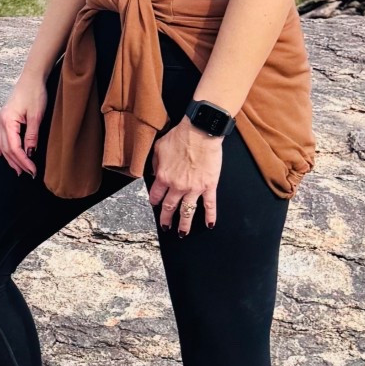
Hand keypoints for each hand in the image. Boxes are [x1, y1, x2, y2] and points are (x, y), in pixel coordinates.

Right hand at [0, 75, 47, 176]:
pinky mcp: (4, 116)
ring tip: (17, 169)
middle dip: (17, 162)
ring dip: (9, 158)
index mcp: (8, 121)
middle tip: (28, 173)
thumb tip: (30, 152)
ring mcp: (0, 119)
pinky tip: (1, 154)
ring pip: (1, 144)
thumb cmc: (35, 93)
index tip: (32, 170)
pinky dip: (1, 147)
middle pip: (6, 148)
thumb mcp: (36, 116)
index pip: (14, 148)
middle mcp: (1, 121)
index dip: (23, 161)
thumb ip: (32, 135)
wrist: (31, 77)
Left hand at [147, 120, 222, 234]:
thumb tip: (154, 173)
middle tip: (166, 226)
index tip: (155, 205)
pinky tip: (209, 224)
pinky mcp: (209, 186)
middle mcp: (177, 186)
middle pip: (170, 207)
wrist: (200, 132)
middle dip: (166, 219)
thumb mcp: (158, 147)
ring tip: (182, 233)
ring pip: (188, 211)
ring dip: (184, 224)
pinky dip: (210, 216)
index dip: (154, 201)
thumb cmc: (180, 136)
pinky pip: (210, 205)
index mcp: (163, 176)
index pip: (156, 195)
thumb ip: (154, 163)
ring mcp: (194, 188)